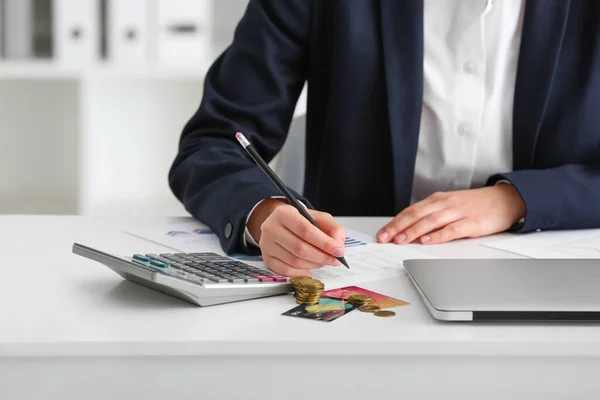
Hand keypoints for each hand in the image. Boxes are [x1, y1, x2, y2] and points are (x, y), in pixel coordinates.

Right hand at [247, 199, 345, 275]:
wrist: (281, 224)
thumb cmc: (301, 222)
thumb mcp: (319, 218)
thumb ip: (334, 228)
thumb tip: (338, 246)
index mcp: (284, 213)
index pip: (306, 230)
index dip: (324, 243)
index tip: (339, 251)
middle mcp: (271, 228)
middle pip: (300, 248)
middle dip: (322, 257)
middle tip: (335, 260)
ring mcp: (266, 245)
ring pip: (295, 261)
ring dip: (314, 264)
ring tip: (323, 261)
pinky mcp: (267, 259)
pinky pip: (287, 271)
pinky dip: (302, 272)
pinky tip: (310, 266)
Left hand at [376, 185, 525, 244]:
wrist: (504, 199)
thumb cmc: (474, 205)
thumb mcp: (449, 205)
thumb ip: (431, 215)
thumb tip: (408, 229)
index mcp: (437, 200)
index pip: (410, 211)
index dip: (394, 222)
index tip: (381, 233)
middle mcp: (445, 204)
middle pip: (416, 215)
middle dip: (397, 227)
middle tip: (384, 238)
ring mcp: (458, 212)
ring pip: (430, 221)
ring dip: (413, 231)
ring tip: (400, 240)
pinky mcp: (471, 222)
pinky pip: (451, 229)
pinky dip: (438, 235)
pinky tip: (427, 241)